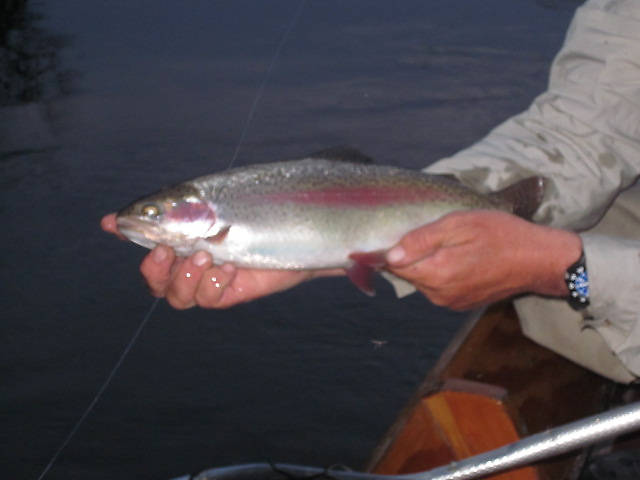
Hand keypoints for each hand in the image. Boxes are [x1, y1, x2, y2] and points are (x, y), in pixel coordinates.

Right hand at [101, 213, 341, 308]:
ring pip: (177, 297)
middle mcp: (191, 261)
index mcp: (183, 235)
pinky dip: (214, 284)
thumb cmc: (258, 209)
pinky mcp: (230, 291)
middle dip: (154, 269)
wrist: (301, 228)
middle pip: (154, 281)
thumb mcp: (220, 203)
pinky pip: (210, 299)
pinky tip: (231, 268)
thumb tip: (152, 202)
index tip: (113, 223)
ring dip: (185, 278)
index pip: (145, 238)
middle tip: (168, 250)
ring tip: (205, 256)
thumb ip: (182, 206)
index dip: (127, 232)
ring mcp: (210, 280)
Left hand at [385, 210, 581, 310]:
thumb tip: (389, 254)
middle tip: (433, 233)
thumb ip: (421, 240)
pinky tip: (460, 258)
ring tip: (450, 244)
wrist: (539, 260)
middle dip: (412, 255)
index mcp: (435, 275)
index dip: (391, 248)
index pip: (394, 265)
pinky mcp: (462, 304)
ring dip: (428, 264)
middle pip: (408, 273)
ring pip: (424, 280)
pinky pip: (440, 287)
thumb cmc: (501, 235)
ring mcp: (451, 303)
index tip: (399, 233)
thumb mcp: (459, 225)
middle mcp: (439, 295)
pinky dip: (442, 273)